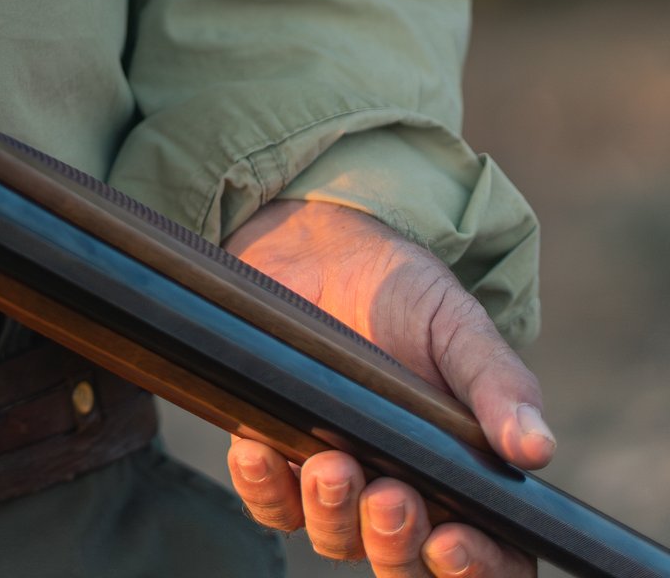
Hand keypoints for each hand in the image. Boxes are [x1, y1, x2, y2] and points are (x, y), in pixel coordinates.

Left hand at [224, 199, 553, 576]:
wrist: (324, 250)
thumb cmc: (406, 295)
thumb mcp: (459, 330)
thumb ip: (499, 386)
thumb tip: (537, 450)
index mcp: (463, 475)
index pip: (487, 553)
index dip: (477, 567)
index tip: (454, 546)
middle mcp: (403, 488)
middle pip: (403, 559)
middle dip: (396, 542)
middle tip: (391, 498)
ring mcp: (338, 478)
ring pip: (336, 538)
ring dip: (334, 514)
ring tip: (332, 466)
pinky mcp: (278, 455)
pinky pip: (269, 500)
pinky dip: (263, 486)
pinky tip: (257, 452)